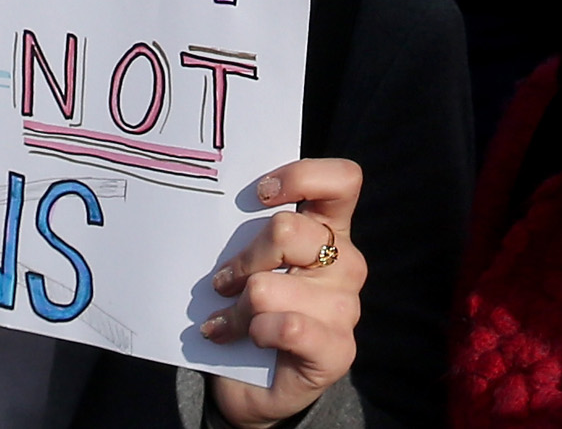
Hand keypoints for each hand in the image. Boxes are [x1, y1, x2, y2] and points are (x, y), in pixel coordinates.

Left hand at [202, 159, 367, 423]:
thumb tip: (214, 212)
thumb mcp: (252, 264)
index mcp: (331, 231)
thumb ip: (250, 235)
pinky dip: (255, 331)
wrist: (253, 386)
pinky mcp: (338, 349)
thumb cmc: (251, 312)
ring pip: (270, 287)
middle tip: (223, 281)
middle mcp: (346, 263)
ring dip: (236, 308)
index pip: (343, 180)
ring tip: (224, 321)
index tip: (259, 194)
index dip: (301, 175)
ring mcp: (347, 308)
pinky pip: (287, 326)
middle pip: (288, 231)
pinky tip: (240, 338)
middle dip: (243, 259)